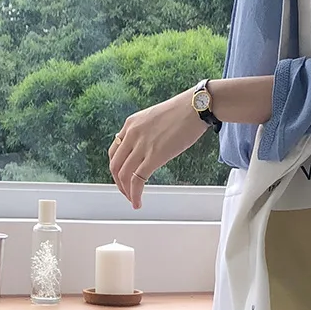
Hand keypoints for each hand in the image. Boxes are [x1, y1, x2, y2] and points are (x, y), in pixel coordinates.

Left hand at [109, 89, 208, 209]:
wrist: (195, 107)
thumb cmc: (184, 111)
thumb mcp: (156, 118)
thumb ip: (148, 131)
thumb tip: (151, 146)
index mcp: (131, 124)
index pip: (115, 150)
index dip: (116, 167)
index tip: (123, 176)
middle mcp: (131, 134)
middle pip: (115, 165)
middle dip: (118, 182)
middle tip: (126, 192)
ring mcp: (142, 145)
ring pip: (123, 175)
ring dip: (126, 191)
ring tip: (132, 200)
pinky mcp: (154, 156)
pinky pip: (137, 180)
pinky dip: (134, 194)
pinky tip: (138, 202)